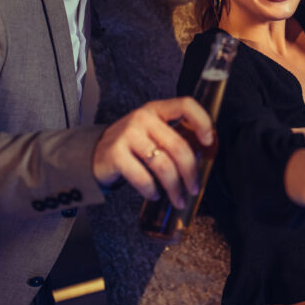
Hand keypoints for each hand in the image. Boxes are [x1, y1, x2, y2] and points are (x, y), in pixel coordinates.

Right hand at [92, 97, 213, 206]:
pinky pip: (143, 178)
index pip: (186, 105)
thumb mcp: (153, 132)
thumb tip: (204, 158)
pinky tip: (155, 195)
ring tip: (178, 199)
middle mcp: (143, 118)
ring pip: (163, 165)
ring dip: (174, 187)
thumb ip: (175, 137)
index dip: (203, 122)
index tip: (209, 142)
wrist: (95, 154)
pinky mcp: (116, 154)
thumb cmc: (133, 145)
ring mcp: (128, 135)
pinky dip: (152, 191)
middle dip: (191, 172)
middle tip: (194, 188)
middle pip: (178, 146)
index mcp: (157, 109)